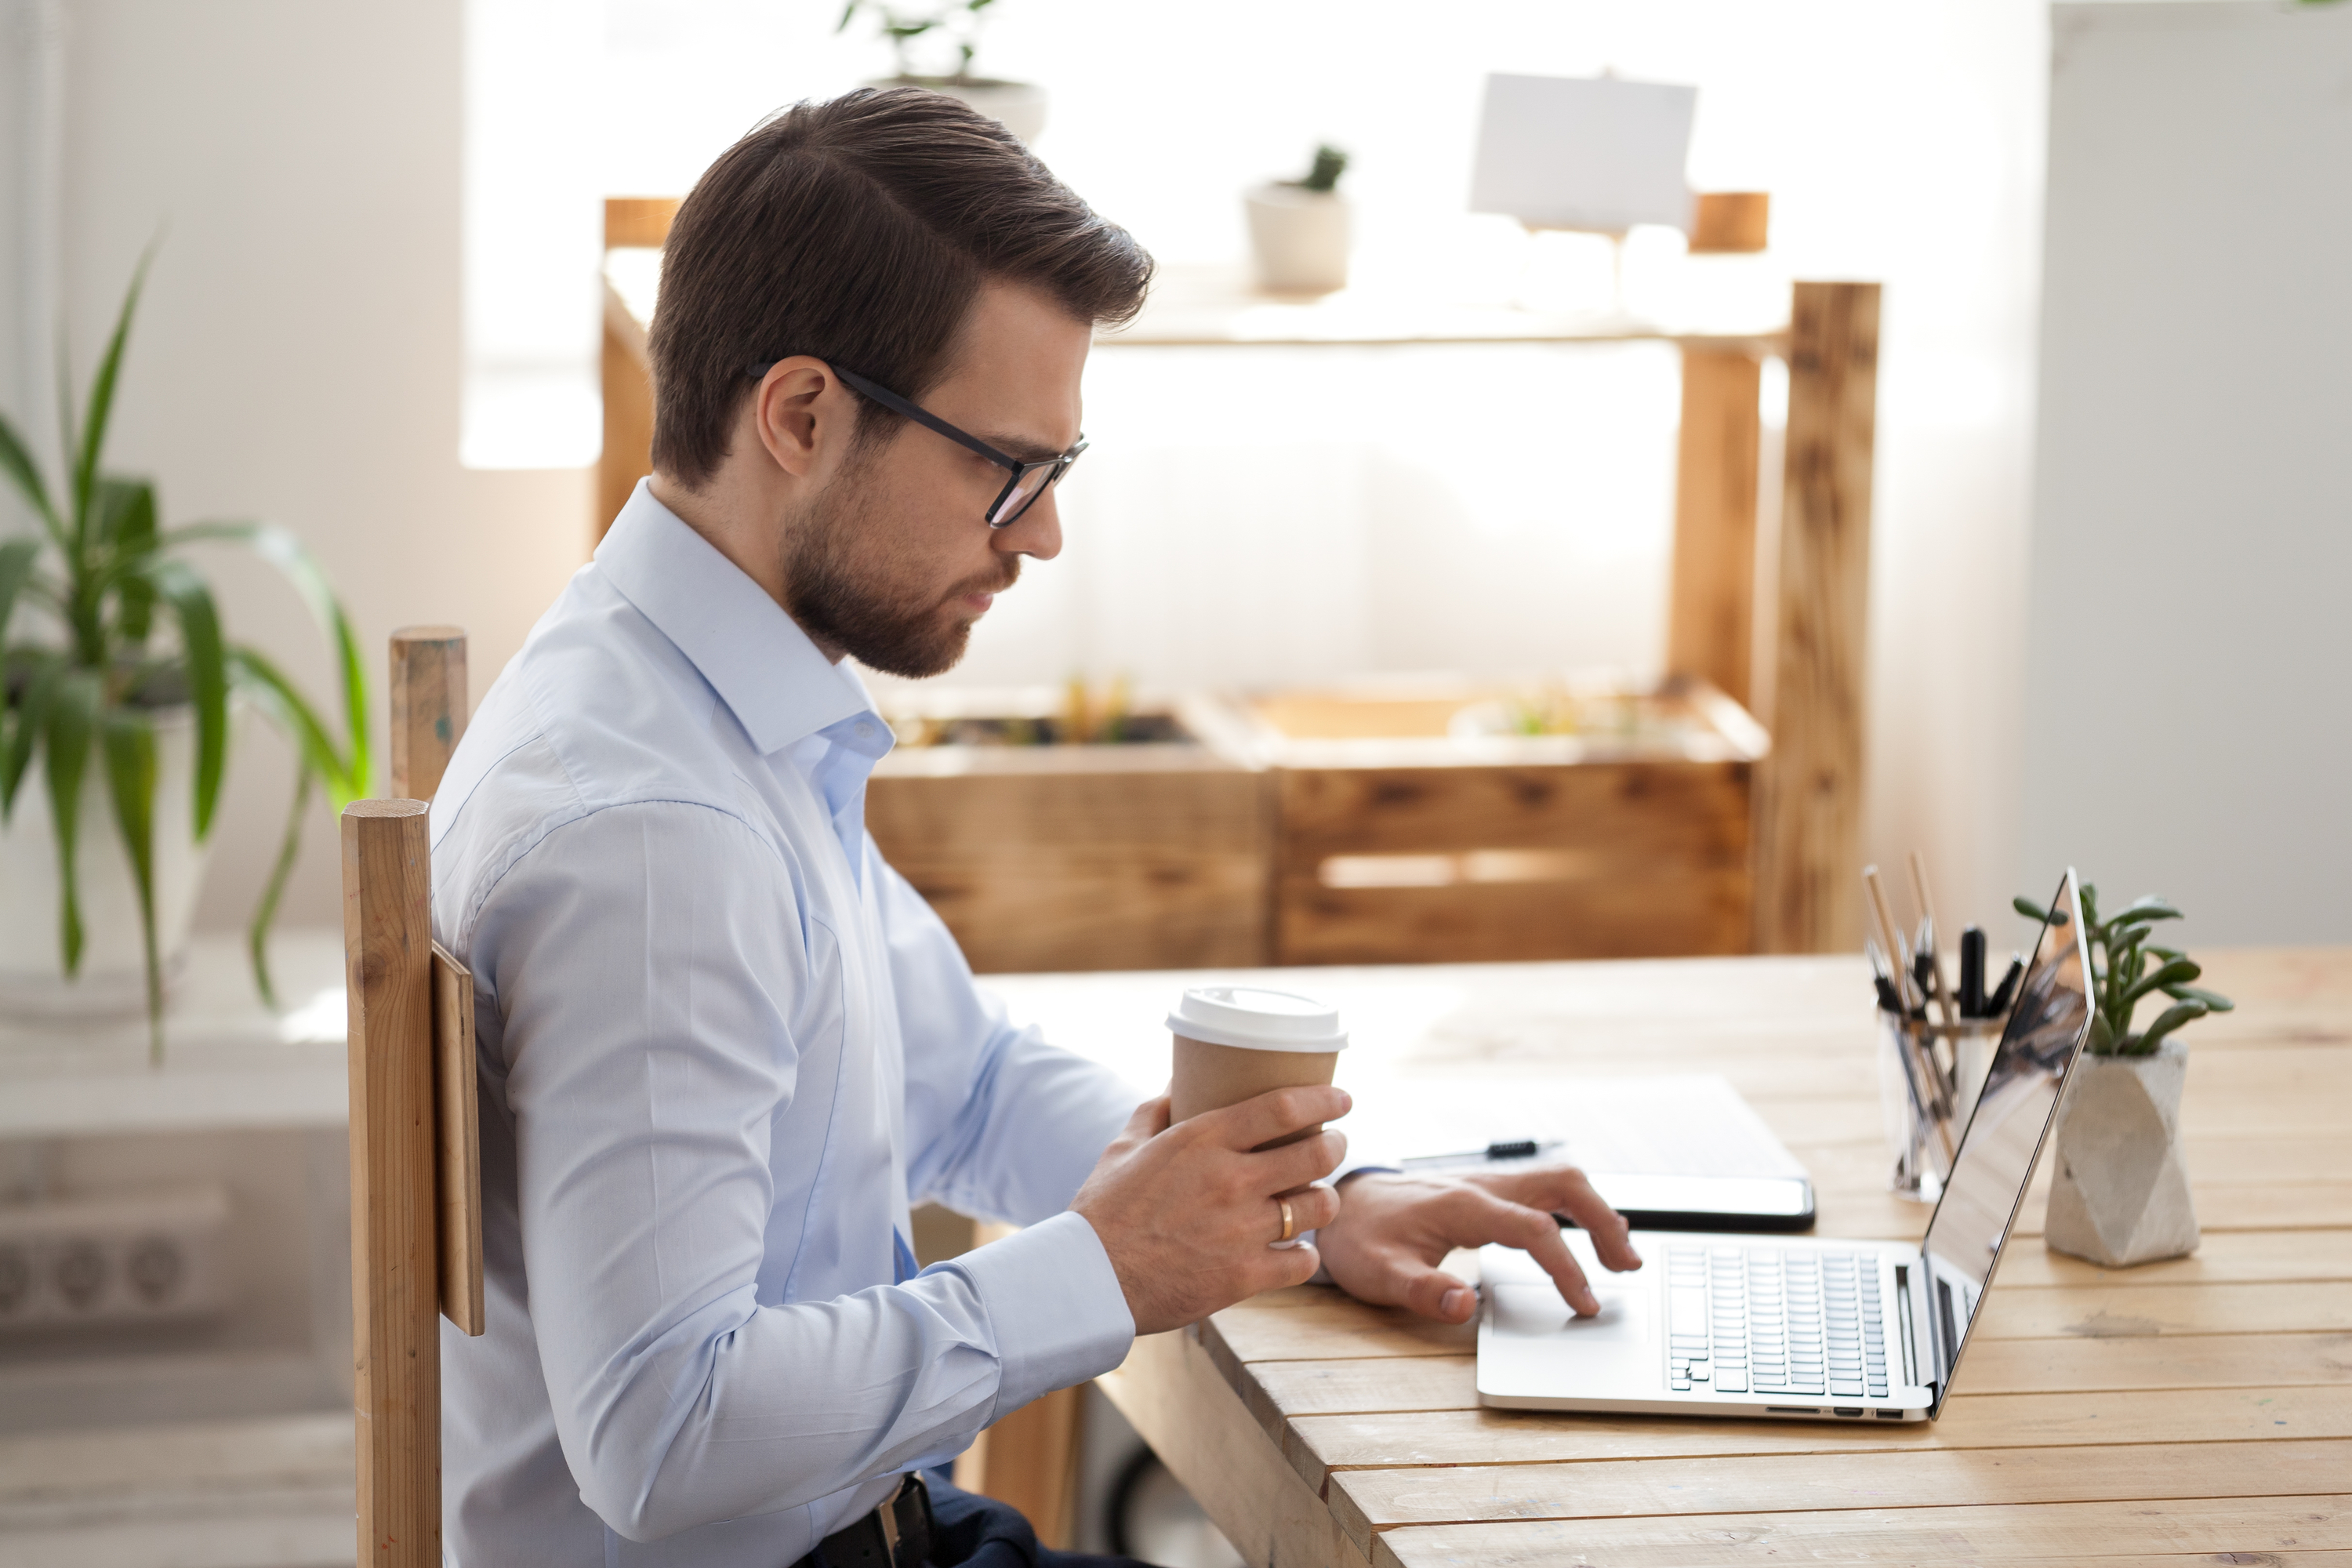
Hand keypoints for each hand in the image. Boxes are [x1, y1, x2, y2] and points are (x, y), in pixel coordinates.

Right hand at [1071, 1086, 1349, 1334]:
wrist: (1088, 1280)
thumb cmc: (1104, 1210)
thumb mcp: (1124, 1147)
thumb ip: (1155, 1111)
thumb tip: (1176, 1082)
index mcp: (1203, 1140)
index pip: (1283, 1107)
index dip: (1324, 1099)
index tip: (1342, 1098)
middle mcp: (1230, 1179)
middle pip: (1317, 1154)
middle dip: (1335, 1145)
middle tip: (1333, 1144)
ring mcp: (1242, 1229)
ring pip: (1319, 1207)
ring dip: (1325, 1201)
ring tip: (1318, 1199)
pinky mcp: (1244, 1275)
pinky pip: (1304, 1261)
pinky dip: (1305, 1256)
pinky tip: (1296, 1252)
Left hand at [1315, 1164, 1642, 1323]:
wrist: (1338, 1205)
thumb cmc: (1359, 1238)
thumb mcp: (1379, 1275)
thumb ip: (1423, 1291)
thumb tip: (1466, 1307)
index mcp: (1464, 1206)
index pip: (1535, 1231)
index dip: (1567, 1268)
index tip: (1585, 1305)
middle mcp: (1482, 1185)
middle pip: (1563, 1184)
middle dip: (1604, 1222)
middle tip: (1627, 1267)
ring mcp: (1486, 1183)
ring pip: (1558, 1180)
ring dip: (1596, 1211)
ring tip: (1622, 1255)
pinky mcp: (1485, 1190)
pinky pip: (1543, 1188)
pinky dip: (1575, 1208)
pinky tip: (1588, 1232)